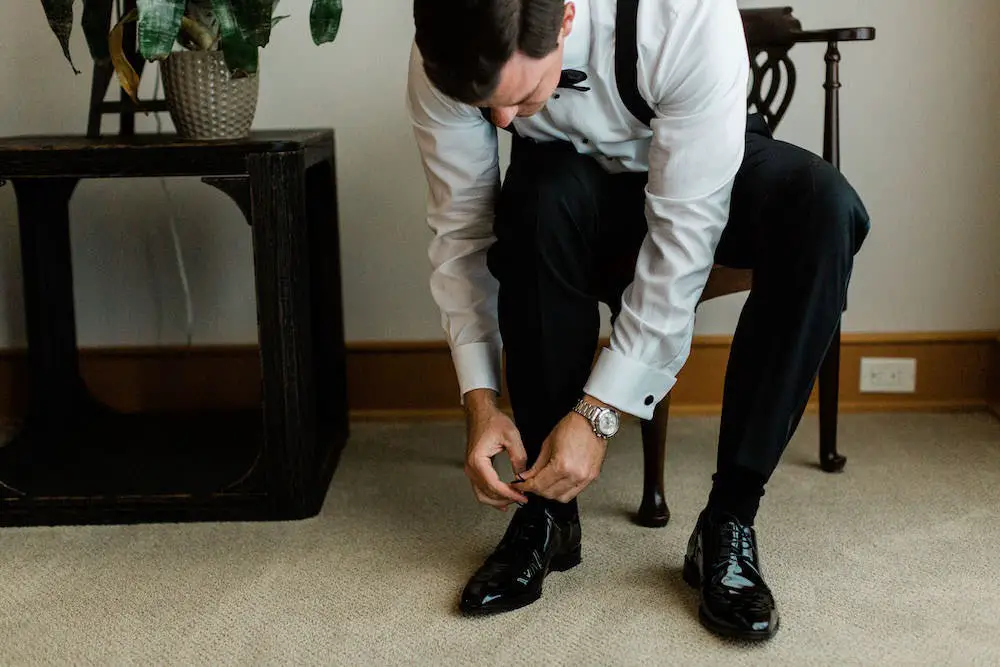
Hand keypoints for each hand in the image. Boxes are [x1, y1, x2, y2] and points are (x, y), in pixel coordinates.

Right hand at [463, 389, 529, 510]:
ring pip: (481, 495)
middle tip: (521, 499)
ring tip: (513, 500)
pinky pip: (480, 488)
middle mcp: (471, 468)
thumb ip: (518, 457)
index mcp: (478, 461)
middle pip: (487, 494)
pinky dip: (491, 496)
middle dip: (505, 499)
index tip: (522, 496)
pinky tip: (502, 499)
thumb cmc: (492, 421)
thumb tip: (522, 475)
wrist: (481, 413)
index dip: (509, 494)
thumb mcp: (511, 436)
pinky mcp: (474, 469)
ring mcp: (470, 469)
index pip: (494, 486)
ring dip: (497, 500)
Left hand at [517, 397, 609, 502]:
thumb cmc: (572, 427)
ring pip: (563, 497)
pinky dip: (564, 490)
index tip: (520, 486)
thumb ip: (536, 465)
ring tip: (543, 485)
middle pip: (550, 494)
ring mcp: (585, 478)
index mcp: (562, 466)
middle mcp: (575, 475)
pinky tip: (557, 483)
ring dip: (550, 494)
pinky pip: (575, 492)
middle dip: (536, 491)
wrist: (592, 421)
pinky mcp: (592, 477)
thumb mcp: (547, 445)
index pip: (539, 485)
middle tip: (529, 484)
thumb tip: (526, 477)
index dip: (525, 487)